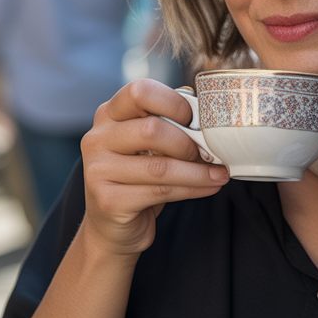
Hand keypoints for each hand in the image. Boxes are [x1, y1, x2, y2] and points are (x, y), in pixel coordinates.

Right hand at [80, 78, 228, 257]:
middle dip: (188, 143)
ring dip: (198, 171)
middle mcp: (97, 138)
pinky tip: (209, 187)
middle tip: (209, 153)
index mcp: (109, 114)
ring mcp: (97, 170)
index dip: (173, 103)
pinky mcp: (108, 201)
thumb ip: (168, 124)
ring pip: (160, 166)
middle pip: (152, 129)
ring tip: (220, 174)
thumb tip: (207, 114)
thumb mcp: (149, 145)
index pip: (139, 91)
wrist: (113, 227)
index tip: (194, 119)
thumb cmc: (138, 177)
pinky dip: (192, 189)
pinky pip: (160, 191)